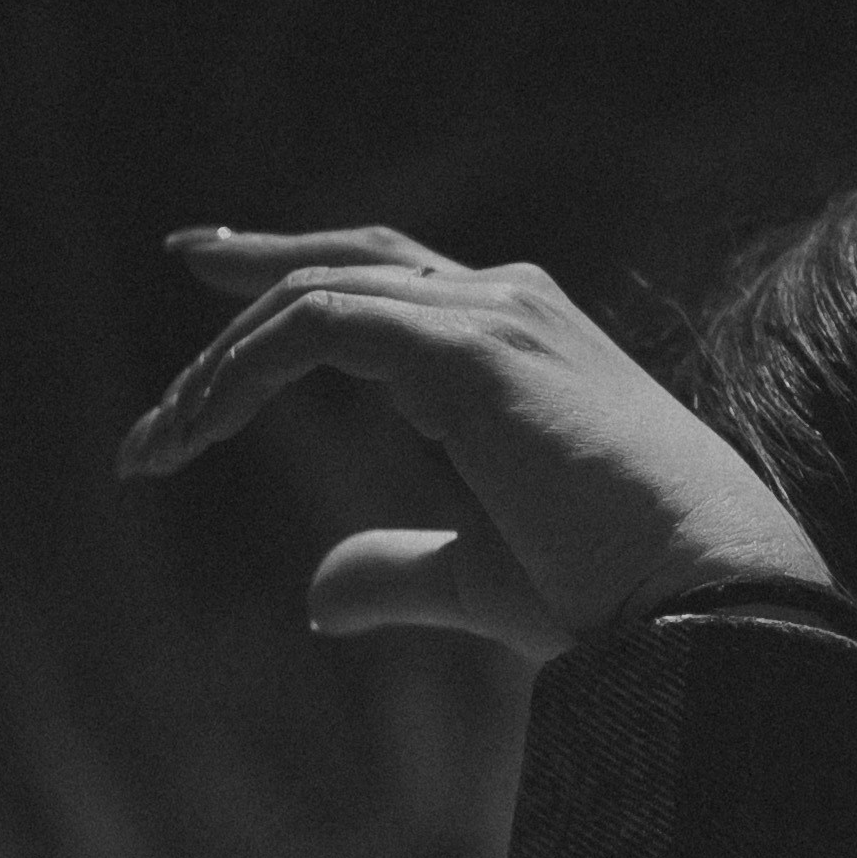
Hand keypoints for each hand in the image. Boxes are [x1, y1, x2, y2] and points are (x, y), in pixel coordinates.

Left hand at [116, 226, 827, 654]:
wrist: (699, 599)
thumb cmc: (615, 594)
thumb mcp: (481, 578)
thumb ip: (398, 568)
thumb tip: (316, 593)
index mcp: (523, 342)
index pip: (393, 279)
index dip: (299, 270)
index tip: (219, 277)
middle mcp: (506, 304)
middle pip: (349, 258)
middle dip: (252, 264)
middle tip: (182, 261)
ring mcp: (488, 315)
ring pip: (313, 295)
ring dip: (221, 366)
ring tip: (157, 444)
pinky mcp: (467, 347)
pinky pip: (317, 325)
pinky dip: (244, 370)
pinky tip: (198, 428)